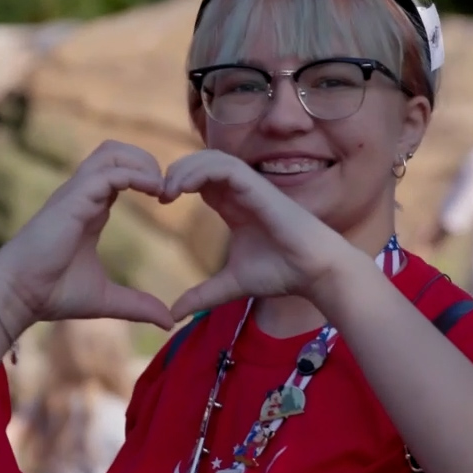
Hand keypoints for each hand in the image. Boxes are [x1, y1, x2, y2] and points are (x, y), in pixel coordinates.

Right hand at [0, 142, 171, 329]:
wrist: (19, 294)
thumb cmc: (52, 293)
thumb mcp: (105, 299)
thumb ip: (137, 305)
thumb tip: (169, 322)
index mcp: (90, 209)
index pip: (119, 173)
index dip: (146, 177)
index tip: (167, 199)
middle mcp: (83, 195)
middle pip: (115, 152)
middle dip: (146, 161)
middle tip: (166, 189)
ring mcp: (76, 194)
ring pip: (111, 153)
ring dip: (142, 163)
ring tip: (160, 187)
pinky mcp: (73, 200)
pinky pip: (108, 173)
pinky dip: (134, 175)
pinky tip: (153, 190)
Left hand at [158, 150, 357, 318]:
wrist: (314, 273)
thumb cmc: (282, 273)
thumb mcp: (231, 284)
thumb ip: (203, 295)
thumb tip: (173, 315)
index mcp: (233, 206)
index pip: (200, 180)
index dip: (176, 183)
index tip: (160, 203)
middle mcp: (240, 192)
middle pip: (201, 162)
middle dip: (175, 171)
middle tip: (158, 194)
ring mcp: (251, 186)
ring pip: (210, 157)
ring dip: (184, 168)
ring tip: (167, 191)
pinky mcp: (259, 187)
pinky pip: (225, 167)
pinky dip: (200, 171)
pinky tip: (182, 189)